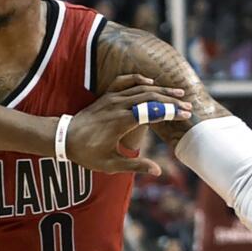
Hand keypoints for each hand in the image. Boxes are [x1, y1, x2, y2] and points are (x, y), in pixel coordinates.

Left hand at [66, 74, 191, 174]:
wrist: (64, 138)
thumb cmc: (87, 154)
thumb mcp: (110, 164)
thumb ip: (135, 165)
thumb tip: (158, 171)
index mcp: (121, 122)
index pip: (152, 112)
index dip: (170, 112)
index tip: (184, 115)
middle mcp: (118, 106)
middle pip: (150, 97)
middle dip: (170, 101)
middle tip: (187, 106)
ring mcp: (111, 98)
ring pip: (140, 88)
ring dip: (161, 90)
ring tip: (178, 94)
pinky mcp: (106, 95)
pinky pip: (124, 81)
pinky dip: (138, 79)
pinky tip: (151, 82)